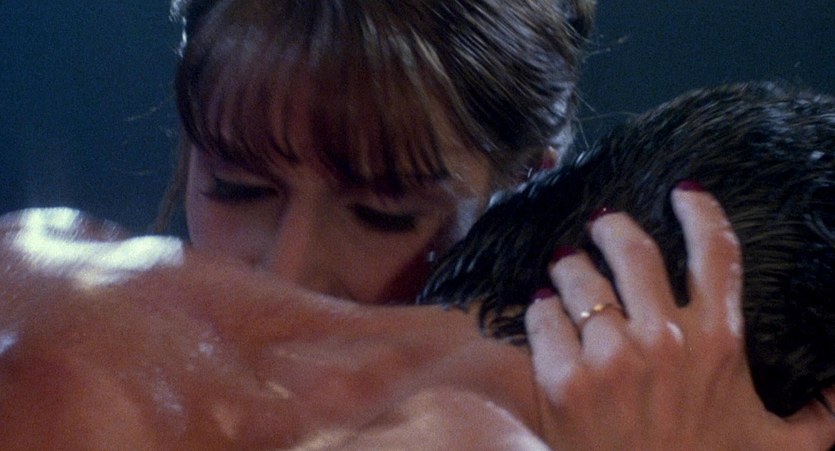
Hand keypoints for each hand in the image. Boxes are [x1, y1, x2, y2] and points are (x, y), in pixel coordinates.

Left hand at [525, 186, 834, 449]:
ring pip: (579, 280)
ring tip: (563, 269)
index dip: (701, 212)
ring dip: (569, 268)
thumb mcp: (781, 449)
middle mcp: (664, 338)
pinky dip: (540, 311)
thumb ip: (821, 419)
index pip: (717, 253)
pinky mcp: (563, 380)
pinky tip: (541, 310)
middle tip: (602, 225)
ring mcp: (611, 357)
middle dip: (613, 228)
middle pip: (633, 251)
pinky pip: (543, 319)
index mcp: (718, 342)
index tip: (685, 192)